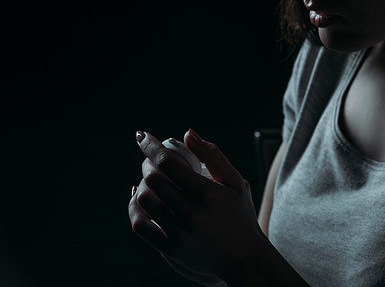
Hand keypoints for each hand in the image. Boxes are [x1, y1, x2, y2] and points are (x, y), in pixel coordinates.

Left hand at [128, 129, 263, 283]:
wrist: (244, 258)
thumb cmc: (239, 214)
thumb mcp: (234, 181)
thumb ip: (212, 155)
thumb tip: (188, 134)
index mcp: (207, 193)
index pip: (168, 163)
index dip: (151, 146)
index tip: (142, 136)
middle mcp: (191, 213)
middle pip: (152, 179)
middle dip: (147, 164)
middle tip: (152, 162)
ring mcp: (179, 233)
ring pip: (144, 199)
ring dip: (143, 185)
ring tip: (151, 182)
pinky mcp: (170, 249)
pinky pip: (139, 224)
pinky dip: (134, 208)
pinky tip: (140, 199)